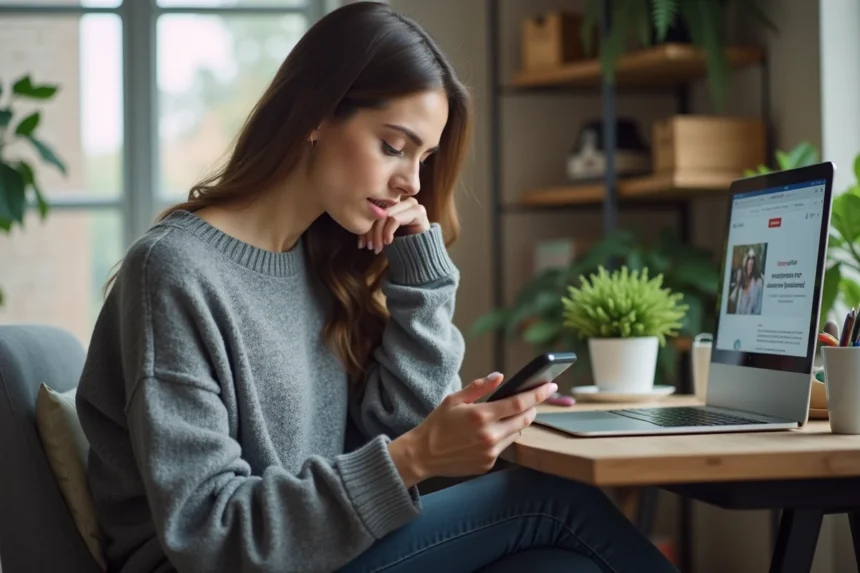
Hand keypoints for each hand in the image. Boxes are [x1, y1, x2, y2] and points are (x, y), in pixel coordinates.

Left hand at [358, 197, 429, 253]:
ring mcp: (412, 205)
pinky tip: (389, 242)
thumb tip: (354, 224)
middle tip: (368, 247)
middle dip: (371, 231)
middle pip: (379, 211)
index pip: (374, 209)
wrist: (421, 256)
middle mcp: (403, 201)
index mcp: (394, 204)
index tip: (361, 243)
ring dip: (378, 233)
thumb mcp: (382, 234)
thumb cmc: (401, 245)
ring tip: (377, 248)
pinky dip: (388, 232)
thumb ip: (372, 226)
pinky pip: (394, 219)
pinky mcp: (418, 212)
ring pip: (385, 215)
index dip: (365, 226)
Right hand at [387, 373, 557, 486]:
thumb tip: (500, 377)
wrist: (423, 455)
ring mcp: (490, 452)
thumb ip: (479, 387)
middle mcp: (490, 436)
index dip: (538, 394)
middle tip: (531, 400)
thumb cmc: (437, 424)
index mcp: (481, 416)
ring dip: (517, 423)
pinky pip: (504, 447)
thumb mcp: (454, 399)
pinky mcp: (488, 464)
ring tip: (507, 415)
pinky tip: (490, 433)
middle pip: (524, 419)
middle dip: (532, 408)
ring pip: (517, 434)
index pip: (519, 402)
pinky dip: (503, 437)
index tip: (550, 386)